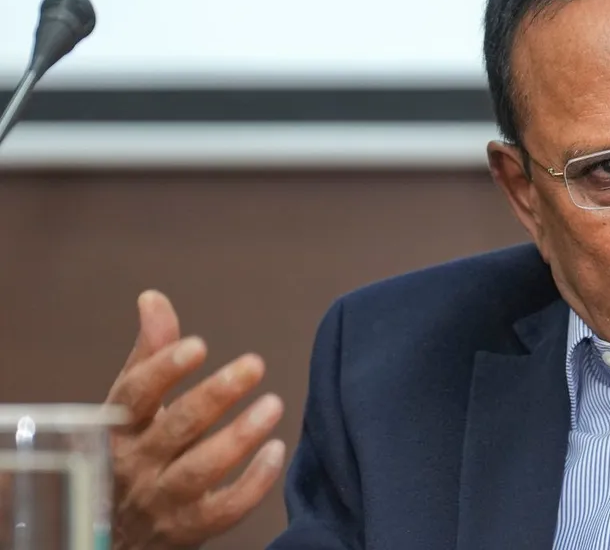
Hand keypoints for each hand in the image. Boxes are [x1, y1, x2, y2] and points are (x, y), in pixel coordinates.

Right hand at [106, 290, 286, 548]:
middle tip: (254, 364)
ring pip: (200, 469)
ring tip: (274, 404)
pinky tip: (277, 451)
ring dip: (238, 436)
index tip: (197, 344)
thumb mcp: (130, 409)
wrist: (119, 537)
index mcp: (118, 429)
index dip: (162, 370)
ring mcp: (162, 501)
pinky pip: (225, 509)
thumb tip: (153, 298)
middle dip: (214, 396)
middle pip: (175, 429)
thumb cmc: (130, 455)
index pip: (134, 397)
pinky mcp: (190, 530)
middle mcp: (135, 465)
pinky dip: (253, 483)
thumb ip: (149, 355)